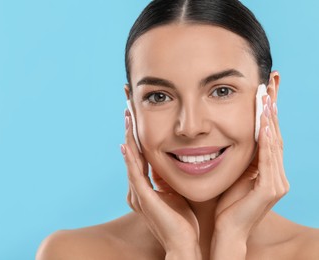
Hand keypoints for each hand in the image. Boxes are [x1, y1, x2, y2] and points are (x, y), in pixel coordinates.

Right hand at [121, 109, 200, 258]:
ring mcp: (138, 194)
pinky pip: (135, 174)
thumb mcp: (175, 193)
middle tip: (128, 108)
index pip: (139, 155)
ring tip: (127, 117)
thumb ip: (168, 179)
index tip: (136, 116)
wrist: (183, 245)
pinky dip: (130, 159)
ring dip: (129, 137)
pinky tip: (127, 144)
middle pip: (131, 152)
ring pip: (131, 159)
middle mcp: (136, 189)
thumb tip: (171, 163)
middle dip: (129, 130)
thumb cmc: (182, 221)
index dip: (136, 135)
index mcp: (144, 187)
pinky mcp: (143, 199)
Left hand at [211, 95, 288, 257]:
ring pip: (275, 143)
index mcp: (266, 168)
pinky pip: (269, 161)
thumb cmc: (226, 203)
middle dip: (273, 106)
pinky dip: (267, 143)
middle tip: (272, 80)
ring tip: (267, 97)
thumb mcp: (233, 174)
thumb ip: (239, 157)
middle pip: (276, 133)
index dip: (268, 110)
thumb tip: (228, 134)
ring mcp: (276, 182)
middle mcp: (276, 173)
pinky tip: (266, 126)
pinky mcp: (270, 190)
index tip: (264, 87)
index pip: (268, 133)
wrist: (227, 230)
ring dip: (271, 119)